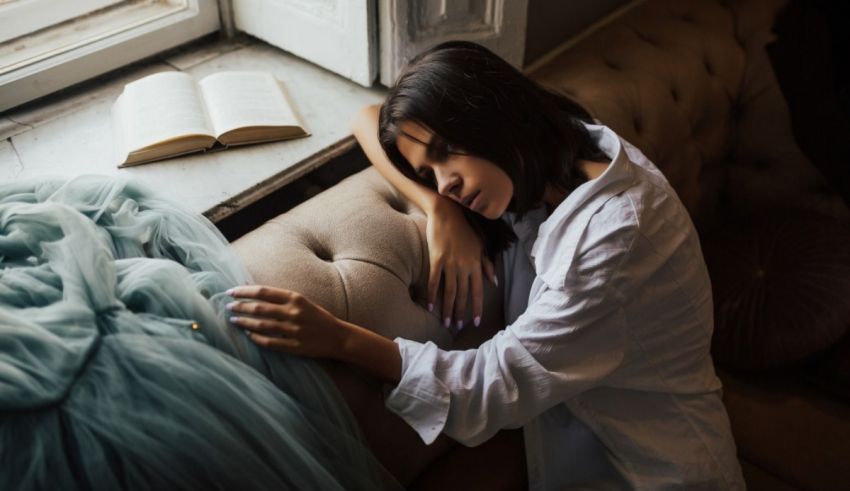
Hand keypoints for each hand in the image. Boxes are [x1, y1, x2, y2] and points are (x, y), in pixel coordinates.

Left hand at [226, 285, 348, 357]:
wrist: (338, 337)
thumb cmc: (318, 317)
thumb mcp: (302, 301)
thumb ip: (282, 299)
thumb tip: (256, 295)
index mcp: (295, 298)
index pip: (263, 292)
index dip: (244, 291)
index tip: (231, 292)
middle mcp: (293, 312)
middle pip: (259, 308)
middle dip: (240, 307)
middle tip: (228, 307)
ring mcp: (293, 330)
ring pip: (261, 325)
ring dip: (244, 322)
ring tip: (233, 320)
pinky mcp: (294, 346)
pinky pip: (270, 342)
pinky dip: (256, 338)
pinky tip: (248, 335)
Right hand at [426, 197, 496, 329]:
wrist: (447, 214)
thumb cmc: (464, 230)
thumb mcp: (480, 246)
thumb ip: (487, 265)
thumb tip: (494, 282)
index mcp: (476, 264)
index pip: (478, 292)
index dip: (477, 308)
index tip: (475, 323)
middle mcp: (464, 266)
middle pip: (462, 295)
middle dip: (460, 313)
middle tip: (456, 327)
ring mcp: (450, 263)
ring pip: (449, 292)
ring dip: (447, 309)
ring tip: (445, 323)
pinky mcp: (436, 259)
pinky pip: (434, 281)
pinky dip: (432, 295)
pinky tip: (430, 307)